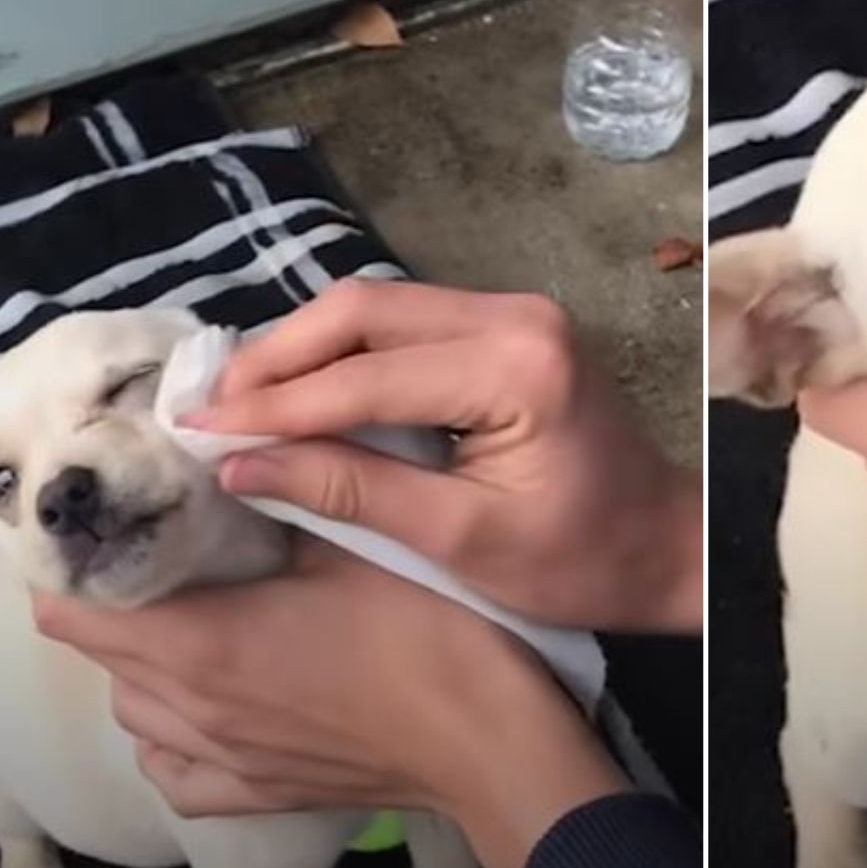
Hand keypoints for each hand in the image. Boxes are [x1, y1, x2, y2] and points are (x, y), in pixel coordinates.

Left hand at [32, 539, 628, 867]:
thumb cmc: (426, 633)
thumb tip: (231, 448)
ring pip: (134, 711)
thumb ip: (283, 494)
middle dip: (116, 600)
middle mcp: (191, 709)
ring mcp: (222, 760)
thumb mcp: (355, 543)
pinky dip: (171, 735)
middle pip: (102, 654)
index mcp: (201, 642)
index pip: (71, 611)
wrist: (488, 738)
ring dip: (144, 664)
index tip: (104, 524)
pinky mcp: (257, 792)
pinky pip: (174, 769)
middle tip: (162, 552)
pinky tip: (206, 704)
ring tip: (190, 619)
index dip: (73, 563)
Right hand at [186, 279, 701, 631]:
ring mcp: (514, 312)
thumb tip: (241, 464)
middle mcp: (515, 316)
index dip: (275, 404)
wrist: (668, 545)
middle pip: (364, 310)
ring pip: (378, 306)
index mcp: (516, 367)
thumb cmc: (581, 561)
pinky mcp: (507, 325)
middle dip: (278, 357)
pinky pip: (405, 322)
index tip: (198, 429)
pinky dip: (344, 352)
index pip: (366, 374)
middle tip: (207, 405)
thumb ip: (351, 492)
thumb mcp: (460, 541)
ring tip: (236, 399)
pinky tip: (298, 388)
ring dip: (304, 348)